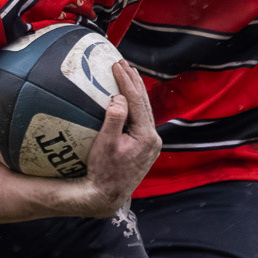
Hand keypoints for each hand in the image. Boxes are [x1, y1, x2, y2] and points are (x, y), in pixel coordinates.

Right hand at [75, 61, 159, 216]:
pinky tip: (128, 98)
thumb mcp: (105, 144)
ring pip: (144, 110)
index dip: (126, 81)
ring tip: (128, 74)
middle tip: (123, 63)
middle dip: (133, 81)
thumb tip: (120, 97)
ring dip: (136, 91)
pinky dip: (135, 105)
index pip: (136, 101)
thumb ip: (114, 118)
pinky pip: (141, 119)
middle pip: (144, 103)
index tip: (116, 65)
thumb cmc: (103, 171)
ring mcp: (151, 143)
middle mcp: (153, 139)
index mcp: (146, 136)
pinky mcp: (145, 147)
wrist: (107, 195)